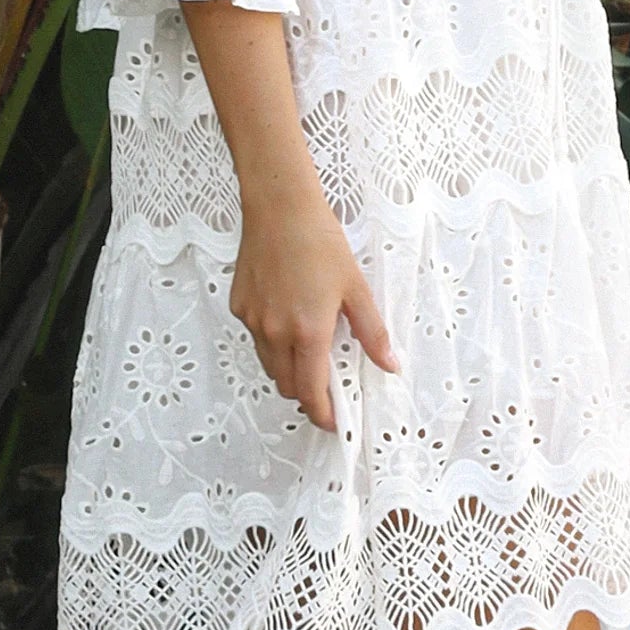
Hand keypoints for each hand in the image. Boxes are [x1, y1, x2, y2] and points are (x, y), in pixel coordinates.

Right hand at [230, 183, 398, 432]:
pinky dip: (271, 341)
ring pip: (269, 364)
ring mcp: (252, 320)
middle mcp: (274, 333)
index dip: (322, 414)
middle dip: (305, 394)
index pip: (310, 392)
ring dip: (288, 370)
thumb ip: (372, 332)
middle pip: (286, 385)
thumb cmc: (320, 241)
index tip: (332, 422)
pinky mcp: (239, 305)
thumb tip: (390, 365)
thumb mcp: (356, 287)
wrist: (280, 207)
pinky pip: (255, 337)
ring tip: (308, 352)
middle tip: (325, 387)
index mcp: (308, 332)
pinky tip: (286, 317)